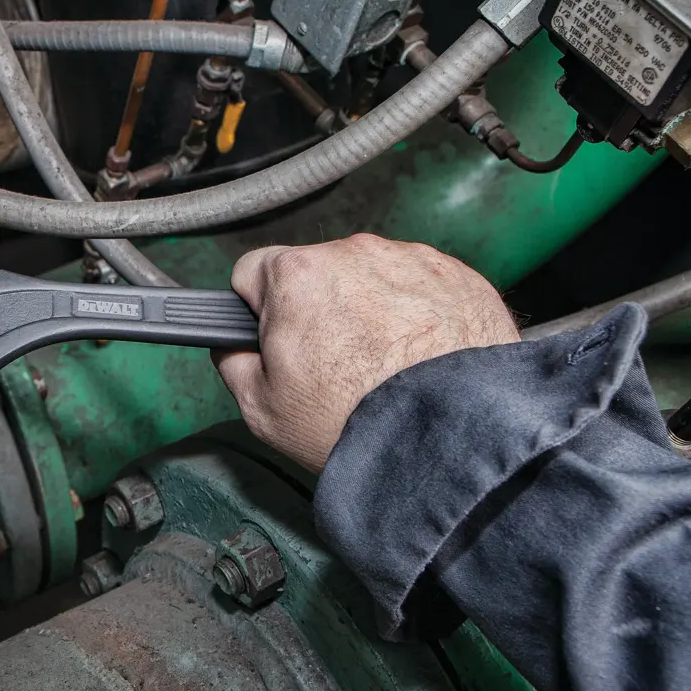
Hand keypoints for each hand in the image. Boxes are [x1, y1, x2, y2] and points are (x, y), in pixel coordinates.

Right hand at [214, 234, 517, 471]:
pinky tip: (420, 359)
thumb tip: (233, 347)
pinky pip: (422, 287)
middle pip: (315, 272)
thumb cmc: (358, 421)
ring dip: (370, 310)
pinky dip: (418, 314)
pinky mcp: (458, 275)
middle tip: (333, 367)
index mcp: (295, 275)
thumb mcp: (262, 410)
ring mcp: (410, 259)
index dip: (257, 311)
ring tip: (384, 367)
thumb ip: (233, 364)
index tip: (275, 340)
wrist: (451, 437)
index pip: (252, 272)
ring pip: (371, 278)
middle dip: (318, 309)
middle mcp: (352, 253)